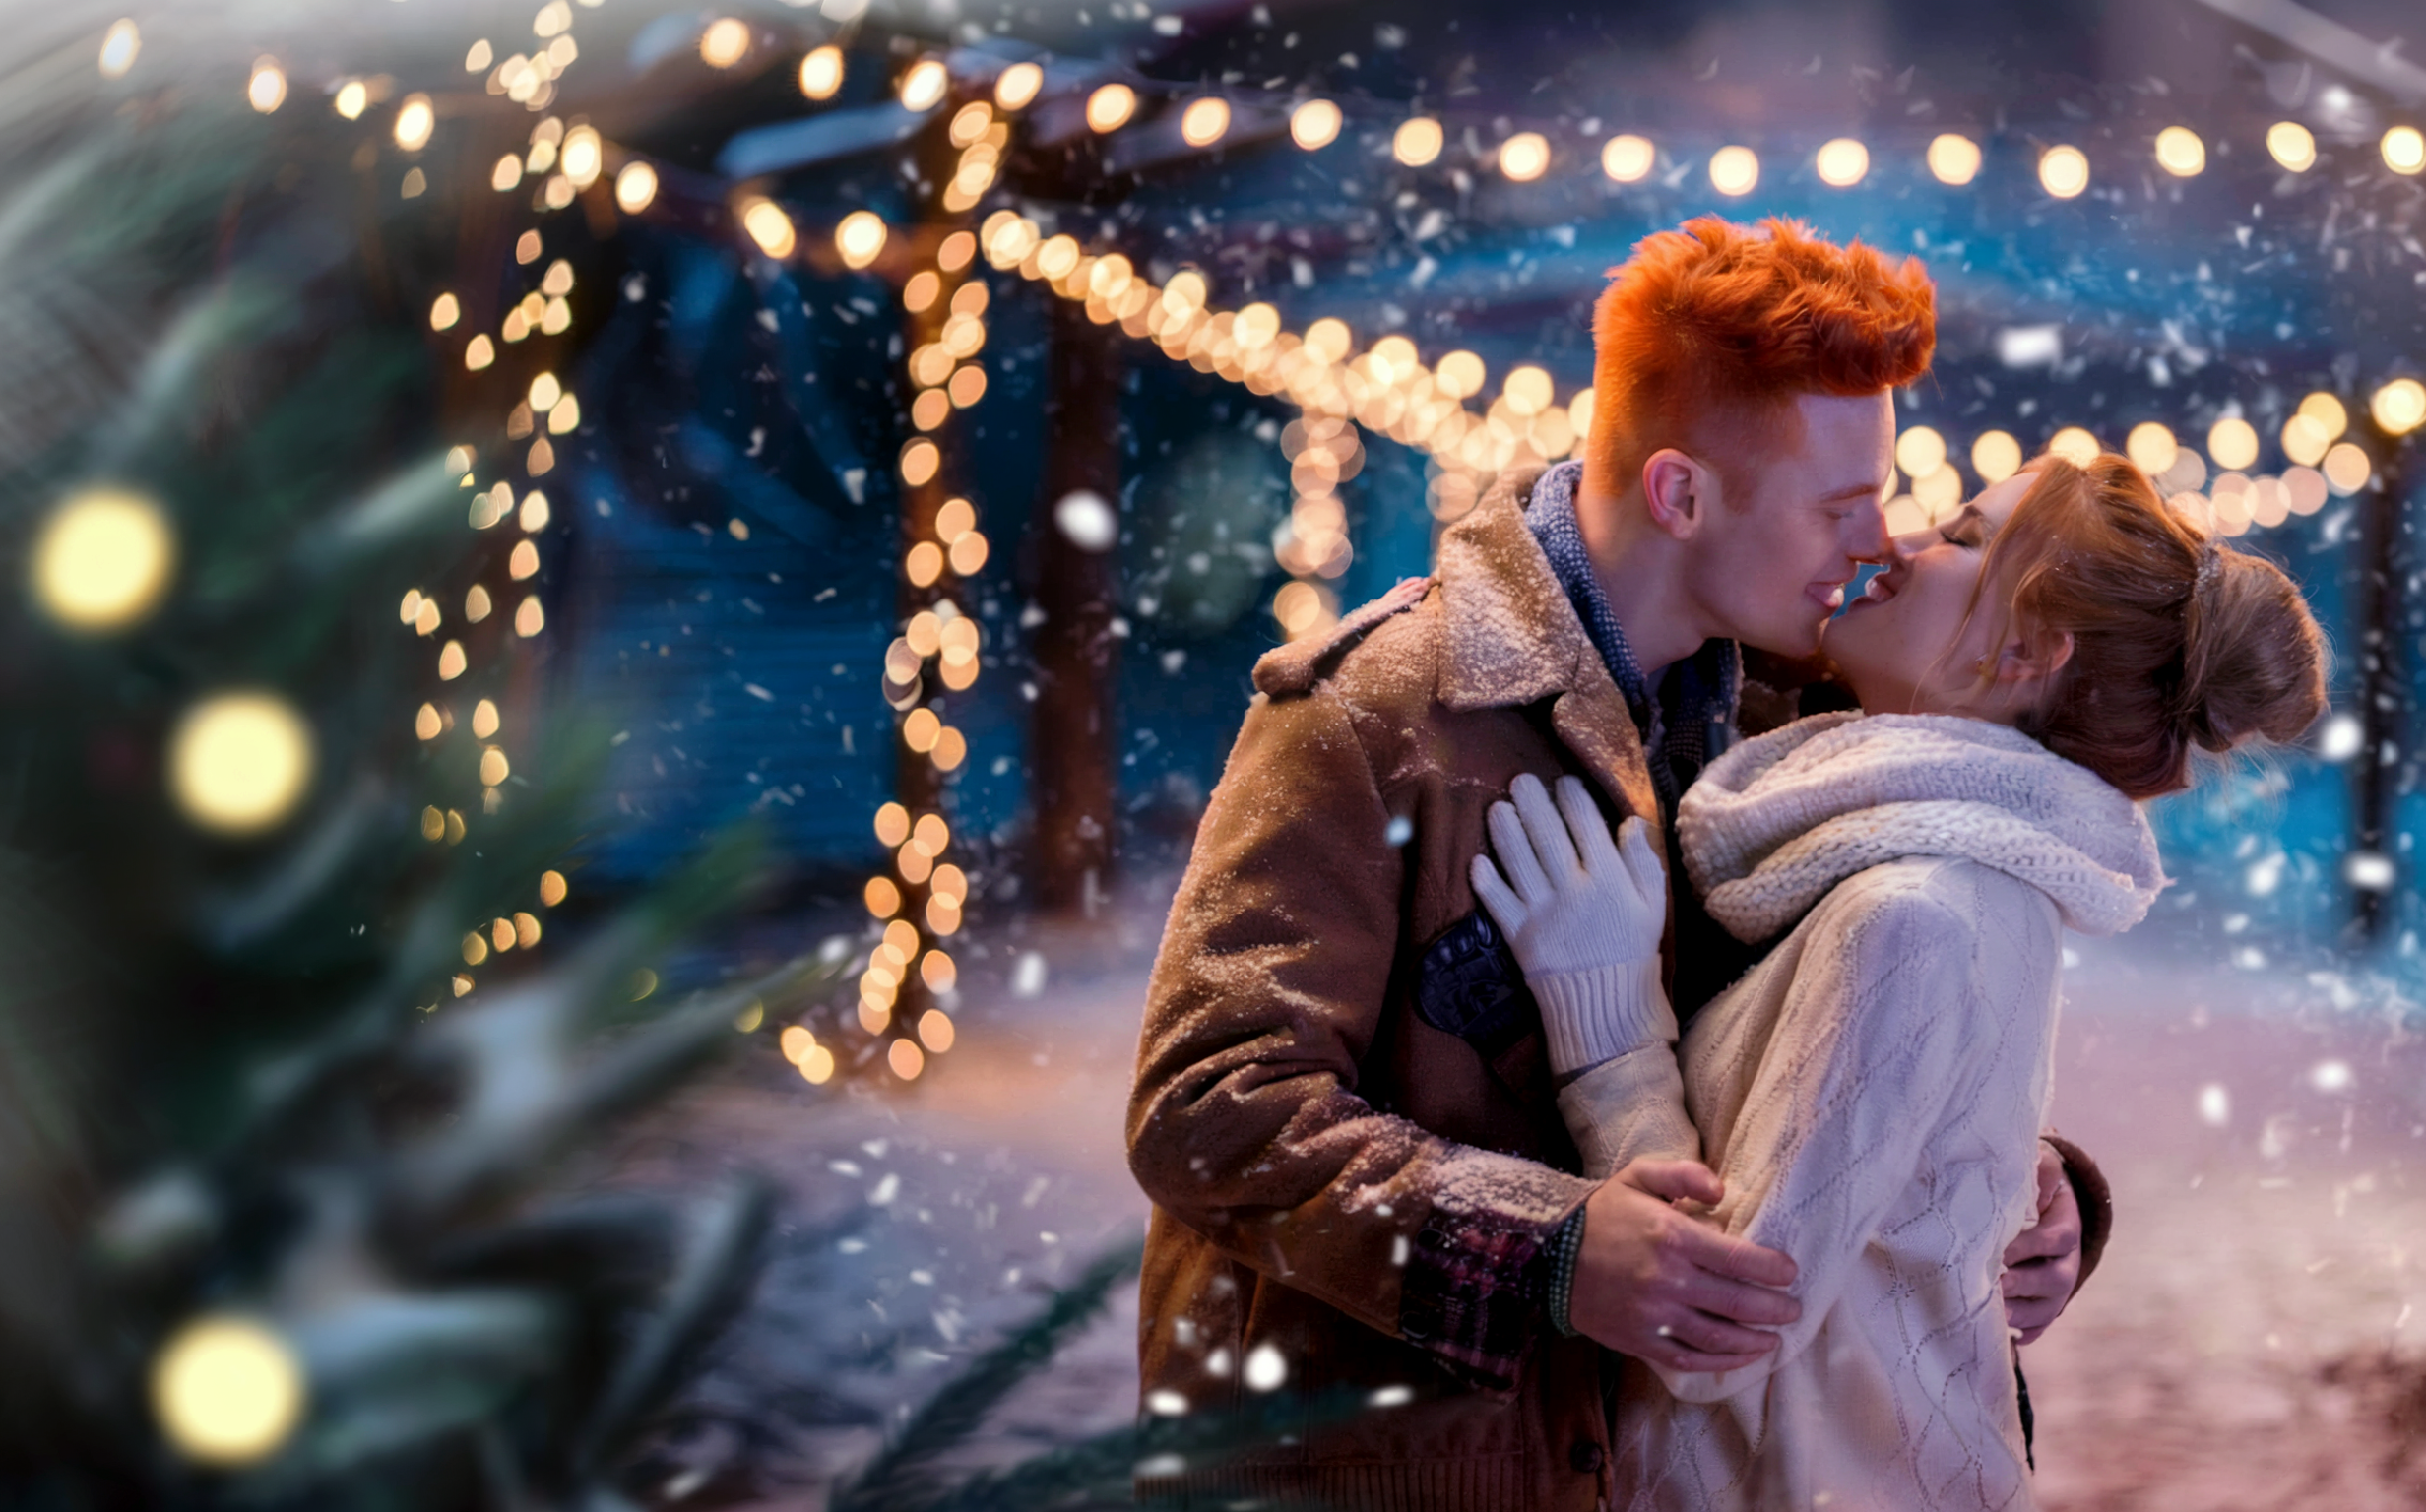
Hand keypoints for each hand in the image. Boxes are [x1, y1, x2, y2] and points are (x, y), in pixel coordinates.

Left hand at [1470, 773, 1664, 979]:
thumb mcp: (1653, 905)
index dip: (1573, 799)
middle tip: (1520, 780)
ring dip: (1505, 832)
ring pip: (1518, 862)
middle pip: (1548, 837)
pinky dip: (1486, 881)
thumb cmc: (1632, 948)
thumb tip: (1630, 822)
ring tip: (1498, 808)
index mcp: (1608, 880)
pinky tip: (1478, 860)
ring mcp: (1541, 913)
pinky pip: (1498, 903)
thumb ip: (1643, 862)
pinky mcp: (1518, 935)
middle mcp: (1572, 891)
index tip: (1564, 783)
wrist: (1607, 1005)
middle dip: (1533, 803)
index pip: (1588, 828)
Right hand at [1568, 1158, 1800, 1374]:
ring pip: (1719, 1337)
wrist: (1547, 1253)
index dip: (1773, 1269)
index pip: (1739, 1259)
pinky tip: (1742, 1357)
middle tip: (1794, 1309)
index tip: (1790, 1272)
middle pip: (1738, 1302)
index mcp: (1672, 1236)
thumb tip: (1724, 1191)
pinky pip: (1690, 1359)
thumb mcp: (1638, 1175)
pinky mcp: (1640, 1341)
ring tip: (1775, 1338)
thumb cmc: (1601, 1212)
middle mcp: (1667, 1279)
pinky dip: (1722, 1363)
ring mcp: (1654, 1315)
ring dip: (1755, 1341)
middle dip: (1775, 1309)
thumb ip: (1684, 1173)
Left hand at [2002, 1142, 2083, 1344]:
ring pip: (2046, 1309)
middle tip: (1993, 1284)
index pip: (2057, 1239)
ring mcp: (2056, 1290)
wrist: (2040, 1212)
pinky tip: (2000, 1334)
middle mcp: (2066, 1263)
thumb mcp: (2040, 1170)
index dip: (2031, 1246)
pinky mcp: (2043, 1309)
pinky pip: (2038, 1327)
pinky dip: (2022, 1332)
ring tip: (1992, 1313)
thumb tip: (2039, 1166)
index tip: (1999, 1249)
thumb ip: (2040, 1169)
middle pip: (2054, 1280)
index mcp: (2066, 1227)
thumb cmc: (2031, 1190)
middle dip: (2023, 1284)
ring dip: (2020, 1313)